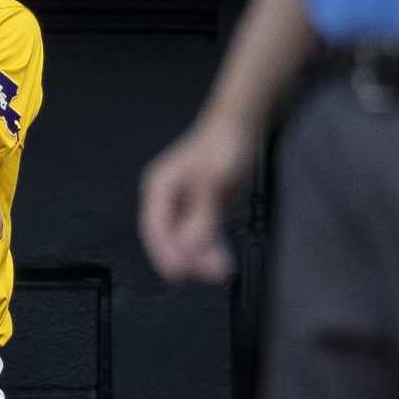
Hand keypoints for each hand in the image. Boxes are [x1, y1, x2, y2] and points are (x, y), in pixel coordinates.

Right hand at [139, 113, 258, 282]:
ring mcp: (187, 203)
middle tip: (205, 274)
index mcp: (160, 186)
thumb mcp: (212, 180)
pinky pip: (203, 234)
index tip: (177, 272)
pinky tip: (221, 258)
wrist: (244, 125)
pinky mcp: (204, 208)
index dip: (163, 251)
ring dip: (201, 256)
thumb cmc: (224, 142)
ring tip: (218, 270)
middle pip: (170, 236)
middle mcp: (169, 196)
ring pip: (188, 238)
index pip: (155, 227)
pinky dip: (211, 248)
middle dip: (187, 258)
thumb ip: (201, 214)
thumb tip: (190, 244)